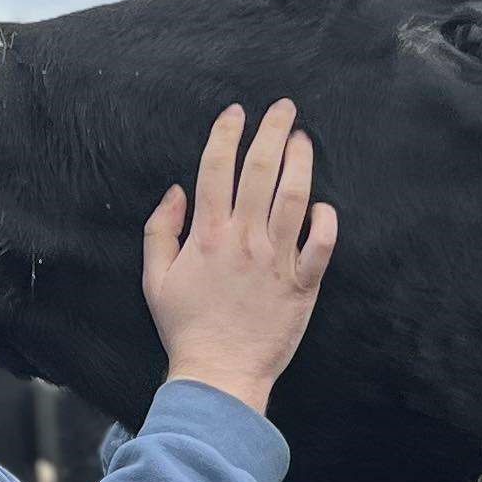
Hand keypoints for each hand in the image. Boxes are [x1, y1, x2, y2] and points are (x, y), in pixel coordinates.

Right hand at [141, 99, 337, 416]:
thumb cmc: (185, 329)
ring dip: (301, 161)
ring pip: (294, 196)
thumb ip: (160, 230)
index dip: (227, 133)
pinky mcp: (302, 285)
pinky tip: (322, 205)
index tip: (237, 112)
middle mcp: (244, 240)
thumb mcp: (155, 280)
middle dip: (272, 130)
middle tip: (284, 107)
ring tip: (303, 140)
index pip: (217, 168)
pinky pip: (322, 243)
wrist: (218, 374)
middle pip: (261, 169)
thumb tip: (176, 191)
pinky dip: (326, 220)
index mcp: (207, 235)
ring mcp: (276, 261)